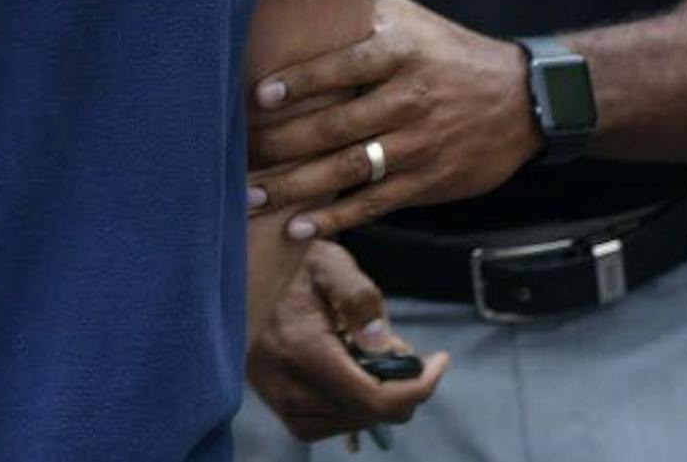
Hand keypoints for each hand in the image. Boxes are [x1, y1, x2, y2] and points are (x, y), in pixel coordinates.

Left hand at [247, 0, 538, 236]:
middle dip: (280, 143)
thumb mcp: (410, 19)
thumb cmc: (449, 52)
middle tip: (235, 153)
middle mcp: (409, 99)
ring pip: (348, 169)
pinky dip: (335, 218)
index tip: (258, 96)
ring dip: (294, 187)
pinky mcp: (429, 182)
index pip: (343, 65)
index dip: (299, 81)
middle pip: (335, 125)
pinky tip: (298, 226)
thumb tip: (297, 13)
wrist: (524, 100)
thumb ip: (359, 19)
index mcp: (401, 52)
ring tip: (251, 197)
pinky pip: (375, 203)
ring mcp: (419, 145)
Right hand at [249, 241, 447, 441]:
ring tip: (367, 354)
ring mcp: (275, 397)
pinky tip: (347, 372)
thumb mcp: (332, 265)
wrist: (246, 265)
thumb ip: (360, 299)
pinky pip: (324, 424)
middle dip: (397, 388)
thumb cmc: (297, 261)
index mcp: (301, 349)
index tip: (440, 361)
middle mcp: (284, 383)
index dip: (418, 388)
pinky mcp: (273, 402)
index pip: (373, 399)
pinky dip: (347, 407)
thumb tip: (386, 348)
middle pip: (366, 414)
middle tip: (400, 348)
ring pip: (348, 423)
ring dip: (372, 397)